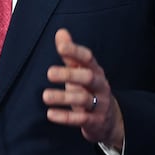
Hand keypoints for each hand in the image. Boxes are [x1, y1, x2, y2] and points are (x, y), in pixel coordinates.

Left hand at [43, 28, 124, 150]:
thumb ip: (70, 54)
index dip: (75, 51)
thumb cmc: (89, 90)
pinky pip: (81, 119)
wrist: (110, 119)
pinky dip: (66, 117)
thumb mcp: (81, 71)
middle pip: (88, 77)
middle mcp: (100, 85)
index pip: (88, 58)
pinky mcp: (95, 121)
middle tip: (49, 73)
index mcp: (95, 70)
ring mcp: (99, 104)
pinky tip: (50, 114)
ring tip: (45, 96)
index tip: (61, 47)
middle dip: (69, 74)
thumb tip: (61, 33)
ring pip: (83, 99)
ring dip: (63, 97)